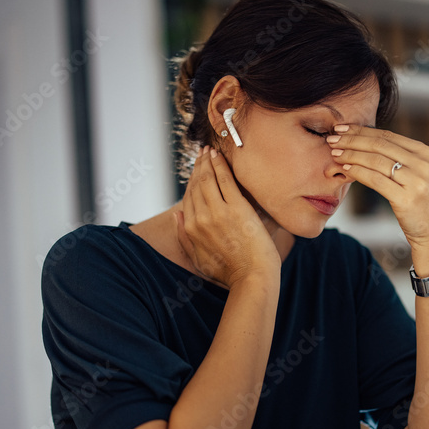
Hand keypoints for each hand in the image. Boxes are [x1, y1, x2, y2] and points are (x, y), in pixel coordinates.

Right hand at [175, 146, 280, 287]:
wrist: (252, 277)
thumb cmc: (229, 272)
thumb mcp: (198, 259)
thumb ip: (184, 237)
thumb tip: (176, 215)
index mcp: (192, 229)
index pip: (189, 197)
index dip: (191, 180)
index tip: (196, 170)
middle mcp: (201, 218)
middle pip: (197, 185)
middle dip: (199, 166)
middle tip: (202, 154)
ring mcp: (219, 212)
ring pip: (208, 179)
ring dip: (207, 162)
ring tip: (209, 151)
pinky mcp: (237, 208)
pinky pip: (225, 180)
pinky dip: (220, 165)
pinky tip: (218, 156)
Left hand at [327, 125, 428, 256]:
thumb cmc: (422, 203)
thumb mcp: (418, 174)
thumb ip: (400, 158)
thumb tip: (366, 144)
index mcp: (424, 153)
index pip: (387, 135)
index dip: (361, 130)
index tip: (341, 128)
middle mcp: (422, 163)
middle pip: (379, 145)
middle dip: (352, 140)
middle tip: (332, 138)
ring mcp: (416, 181)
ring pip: (376, 160)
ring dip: (351, 154)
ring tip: (334, 153)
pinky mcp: (407, 199)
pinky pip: (376, 180)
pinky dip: (358, 172)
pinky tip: (346, 168)